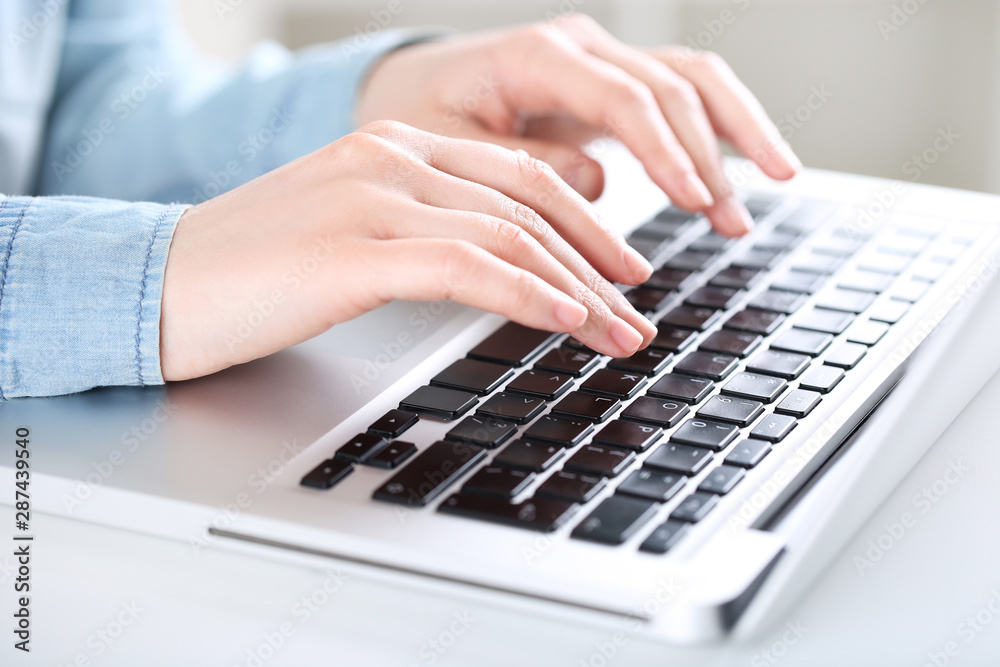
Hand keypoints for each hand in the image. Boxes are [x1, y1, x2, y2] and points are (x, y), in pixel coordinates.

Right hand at [160, 121, 656, 380]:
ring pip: (510, 234)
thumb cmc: (251, 273)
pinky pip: (469, 267)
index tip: (621, 267)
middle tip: (640, 305)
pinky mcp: (354, 249)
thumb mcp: (351, 236)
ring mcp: (373, 197)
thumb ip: (422, 235)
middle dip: (599, 258)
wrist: (156, 286)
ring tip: (621, 333)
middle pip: (530, 201)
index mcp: (394, 146)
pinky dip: (529, 294)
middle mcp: (390, 157)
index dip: (584, 221)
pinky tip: (569, 322)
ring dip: (579, 288)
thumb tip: (495, 271)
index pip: (518, 175)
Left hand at [357, 14, 801, 235]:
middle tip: (730, 220)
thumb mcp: (451, 147)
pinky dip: (724, 125)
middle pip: (669, 87)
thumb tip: (597, 184)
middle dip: (708, 155)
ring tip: (774, 185)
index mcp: (537, 57)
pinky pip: (685, 93)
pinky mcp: (617, 83)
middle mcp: (581, 48)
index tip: (693, 199)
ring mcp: (604, 60)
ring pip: (692, 78)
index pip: (622, 98)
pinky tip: (756, 162)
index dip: (664, 150)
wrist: (420, 90)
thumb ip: (522, 166)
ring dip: (736, 132)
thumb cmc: (427, 117)